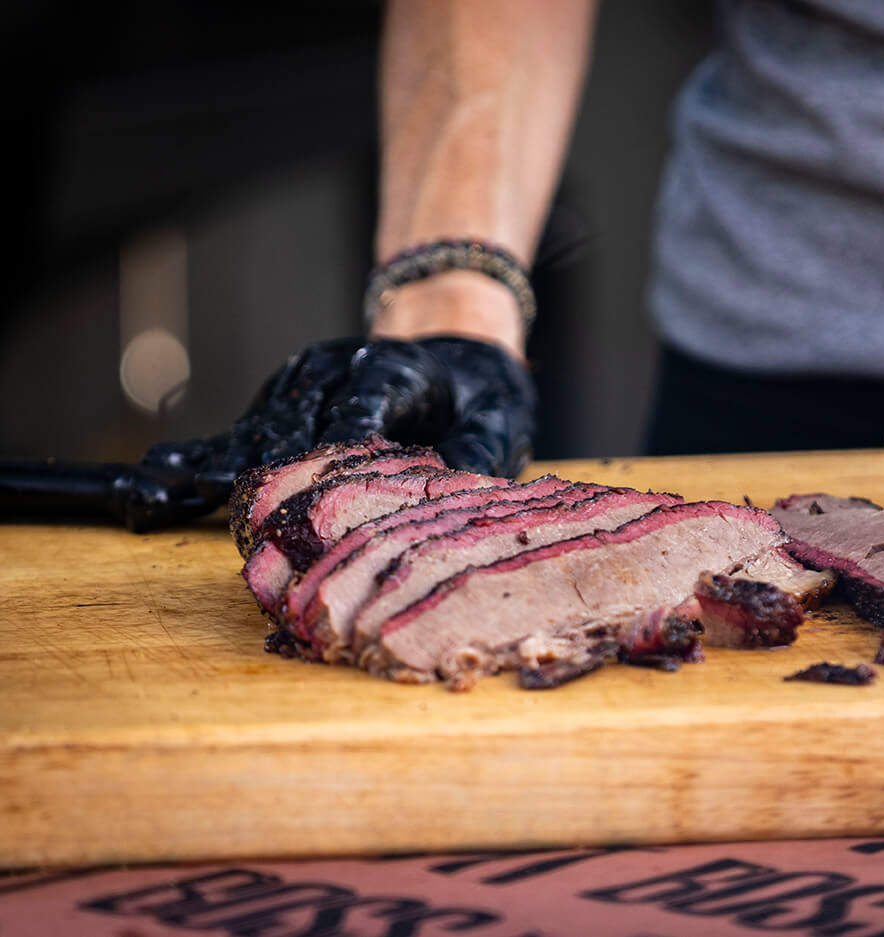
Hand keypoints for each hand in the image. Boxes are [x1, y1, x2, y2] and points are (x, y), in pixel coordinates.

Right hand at [143, 335, 535, 502]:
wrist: (453, 350)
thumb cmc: (477, 394)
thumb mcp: (499, 417)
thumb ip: (480, 452)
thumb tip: (465, 495)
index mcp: (392, 369)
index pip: (356, 416)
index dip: (333, 459)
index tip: (312, 502)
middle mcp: (335, 371)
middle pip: (297, 430)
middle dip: (279, 483)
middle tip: (257, 534)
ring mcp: (300, 385)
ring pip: (257, 432)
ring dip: (226, 473)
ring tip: (182, 506)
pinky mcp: (277, 402)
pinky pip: (235, 433)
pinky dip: (198, 458)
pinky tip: (160, 479)